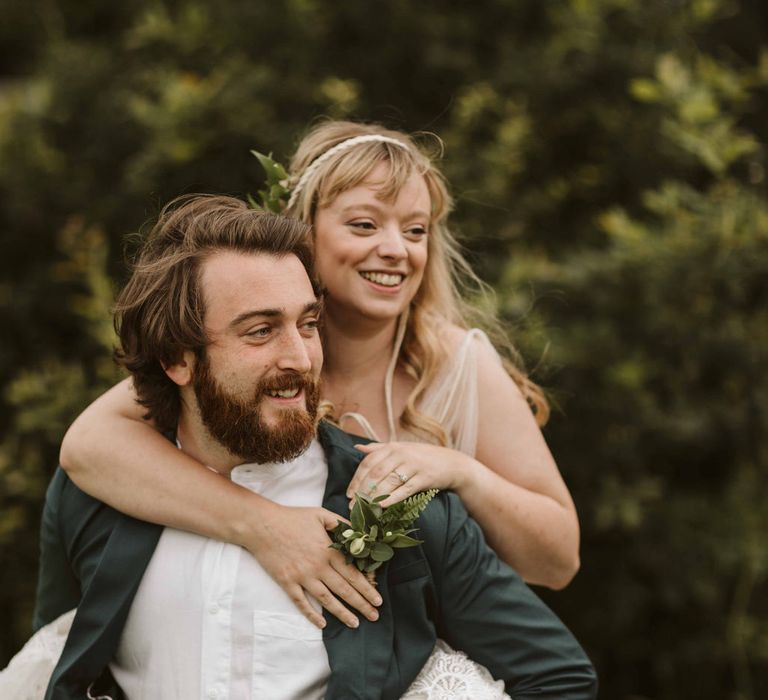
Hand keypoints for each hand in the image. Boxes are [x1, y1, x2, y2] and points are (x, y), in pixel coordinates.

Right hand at [241, 501, 381, 629]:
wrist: (263, 525)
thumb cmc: (293, 518)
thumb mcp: (321, 514)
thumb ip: (341, 524)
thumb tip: (358, 534)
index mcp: (329, 551)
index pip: (353, 574)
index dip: (367, 588)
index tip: (378, 599)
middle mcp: (318, 567)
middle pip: (344, 590)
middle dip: (361, 604)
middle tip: (374, 616)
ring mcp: (302, 576)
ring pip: (327, 600)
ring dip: (342, 613)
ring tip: (355, 623)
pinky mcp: (287, 582)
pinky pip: (301, 602)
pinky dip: (312, 615)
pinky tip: (322, 624)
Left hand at [346, 442, 472, 506]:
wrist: (452, 463)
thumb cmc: (422, 456)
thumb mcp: (401, 447)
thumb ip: (378, 448)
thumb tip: (357, 447)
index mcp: (392, 447)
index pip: (368, 462)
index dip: (357, 479)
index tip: (349, 494)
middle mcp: (401, 454)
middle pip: (376, 473)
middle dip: (362, 490)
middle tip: (353, 506)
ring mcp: (413, 466)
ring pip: (388, 482)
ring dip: (374, 497)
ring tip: (365, 509)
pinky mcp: (423, 478)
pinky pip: (405, 490)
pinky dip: (392, 498)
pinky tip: (382, 506)